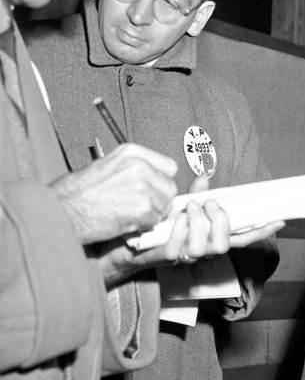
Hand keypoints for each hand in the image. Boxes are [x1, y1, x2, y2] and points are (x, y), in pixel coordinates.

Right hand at [51, 143, 177, 243]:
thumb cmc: (75, 192)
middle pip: (170, 187)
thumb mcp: (105, 166)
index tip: (154, 189)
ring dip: (152, 215)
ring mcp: (143, 188)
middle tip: (140, 207)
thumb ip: (132, 170)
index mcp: (131, 153)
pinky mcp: (142, 209)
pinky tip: (126, 223)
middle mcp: (139, 166)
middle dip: (159, 200)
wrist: (60, 211)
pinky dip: (143, 226)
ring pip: (165, 206)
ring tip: (129, 215)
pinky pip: (155, 221)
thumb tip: (154, 180)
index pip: (169, 166)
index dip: (161, 181)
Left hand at [94, 176, 284, 285]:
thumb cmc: (153, 224)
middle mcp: (202, 250)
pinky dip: (181, 229)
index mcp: (210, 236)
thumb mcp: (178, 205)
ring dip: (200, 223)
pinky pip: (180, 248)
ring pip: (205, 247)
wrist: (119, 243)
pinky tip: (175, 217)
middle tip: (207, 202)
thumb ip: (194, 194)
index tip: (279, 219)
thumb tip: (205, 178)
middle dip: (221, 220)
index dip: (261, 230)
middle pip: (226, 244)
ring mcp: (185, 257)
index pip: (243, 236)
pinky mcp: (165, 259)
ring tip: (188, 206)